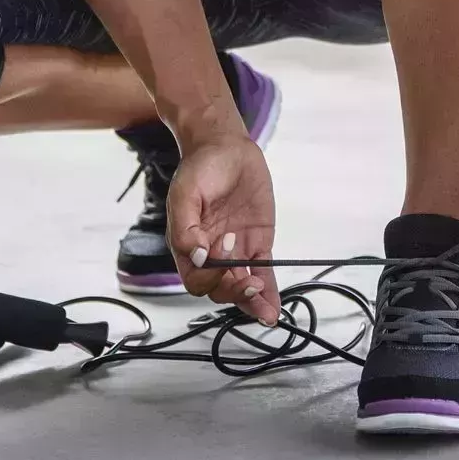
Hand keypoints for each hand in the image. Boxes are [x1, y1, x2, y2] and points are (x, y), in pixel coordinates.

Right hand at [167, 135, 280, 326]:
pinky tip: (273, 307)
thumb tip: (196, 256)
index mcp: (188, 244)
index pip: (196, 279)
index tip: (217, 262)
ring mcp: (236, 250)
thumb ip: (185, 226)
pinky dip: (269, 291)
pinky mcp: (258, 243)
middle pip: (219, 288)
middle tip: (248, 282)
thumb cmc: (200, 167)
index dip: (207, 278)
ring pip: (242, 286)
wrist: (226, 146)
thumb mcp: (185, 191)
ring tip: (266, 313)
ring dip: (253, 301)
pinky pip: (263, 273)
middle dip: (234, 291)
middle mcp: (211, 253)